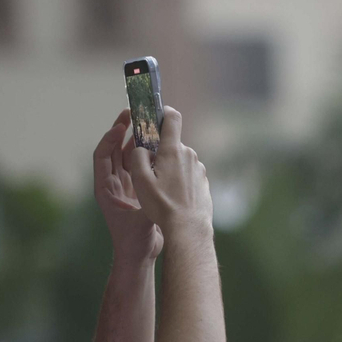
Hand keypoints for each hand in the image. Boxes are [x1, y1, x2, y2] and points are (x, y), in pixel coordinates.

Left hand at [93, 109, 162, 262]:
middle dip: (120, 131)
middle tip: (131, 112)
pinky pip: (138, 165)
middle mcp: (112, 184)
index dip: (109, 139)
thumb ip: (149, 203)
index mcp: (105, 189)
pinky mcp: (137, 190)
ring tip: (145, 123)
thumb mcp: (142, 220)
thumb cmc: (135, 240)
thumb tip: (158, 184)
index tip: (120, 125)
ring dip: (133, 140)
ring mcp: (124, 186)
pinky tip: (156, 144)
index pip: (102, 156)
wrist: (139, 255)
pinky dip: (144, 153)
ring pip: (126, 156)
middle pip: (112, 151)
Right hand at [128, 106, 211, 238]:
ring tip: (162, 190)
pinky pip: (188, 175)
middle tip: (149, 171)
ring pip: (180, 161)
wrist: (188, 229)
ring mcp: (199, 169)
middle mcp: (189, 155)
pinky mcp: (204, 182)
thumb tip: (141, 148)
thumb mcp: (140, 180)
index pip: (172, 118)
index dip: (163, 112)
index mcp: (173, 150)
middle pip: (172, 144)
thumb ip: (137, 156)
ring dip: (170, 169)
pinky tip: (174, 198)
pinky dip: (180, 181)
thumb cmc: (162, 205)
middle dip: (160, 152)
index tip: (156, 114)